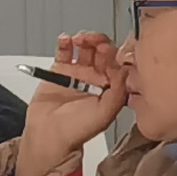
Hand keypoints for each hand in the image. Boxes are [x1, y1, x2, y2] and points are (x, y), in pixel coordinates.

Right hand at [14, 32, 130, 175]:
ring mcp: (78, 71)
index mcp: (110, 86)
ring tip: (79, 39)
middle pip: (101, 50)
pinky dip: (65, 43)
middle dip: (99, 42)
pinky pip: (64, 51)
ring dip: (84, 39)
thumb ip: (118, 92)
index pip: (116, 62)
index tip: (107, 50)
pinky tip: (65, 40)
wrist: (50, 137)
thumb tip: (126, 71)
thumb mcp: (105, 114)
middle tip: (94, 40)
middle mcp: (95, 76)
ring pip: (84, 47)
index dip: (113, 53)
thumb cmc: (78, 130)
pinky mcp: (59, 69)